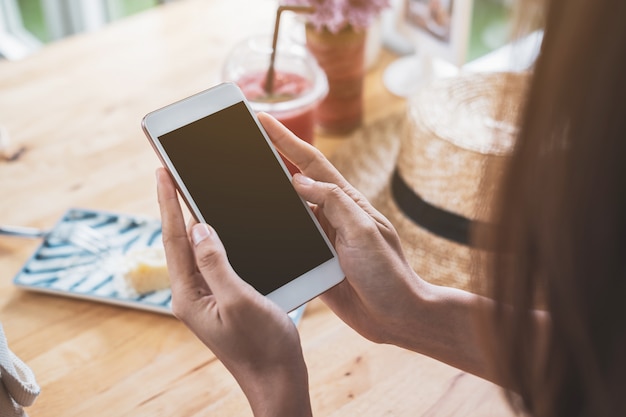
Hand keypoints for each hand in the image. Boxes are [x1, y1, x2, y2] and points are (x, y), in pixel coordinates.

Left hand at [156, 168, 311, 416]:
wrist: (279, 379)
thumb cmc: (263, 346)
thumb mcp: (239, 299)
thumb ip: (216, 262)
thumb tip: (198, 227)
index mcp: (189, 296)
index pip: (174, 239)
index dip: (168, 203)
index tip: (162, 172)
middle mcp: (192, 295)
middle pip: (180, 242)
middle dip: (177, 206)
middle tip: (173, 173)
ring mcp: (207, 298)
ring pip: (198, 251)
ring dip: (197, 221)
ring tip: (193, 191)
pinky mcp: (223, 299)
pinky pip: (215, 262)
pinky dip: (218, 240)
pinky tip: (224, 226)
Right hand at [259, 113, 431, 347]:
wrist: (397, 317)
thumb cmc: (389, 274)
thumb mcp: (365, 232)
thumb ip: (334, 204)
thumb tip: (299, 182)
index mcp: (345, 202)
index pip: (310, 163)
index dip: (286, 140)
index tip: (262, 119)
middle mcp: (330, 216)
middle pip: (293, 182)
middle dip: (269, 161)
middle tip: (241, 143)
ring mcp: (320, 239)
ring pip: (286, 212)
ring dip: (264, 197)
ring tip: (236, 182)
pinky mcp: (313, 262)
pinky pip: (286, 242)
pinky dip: (269, 233)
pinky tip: (250, 230)